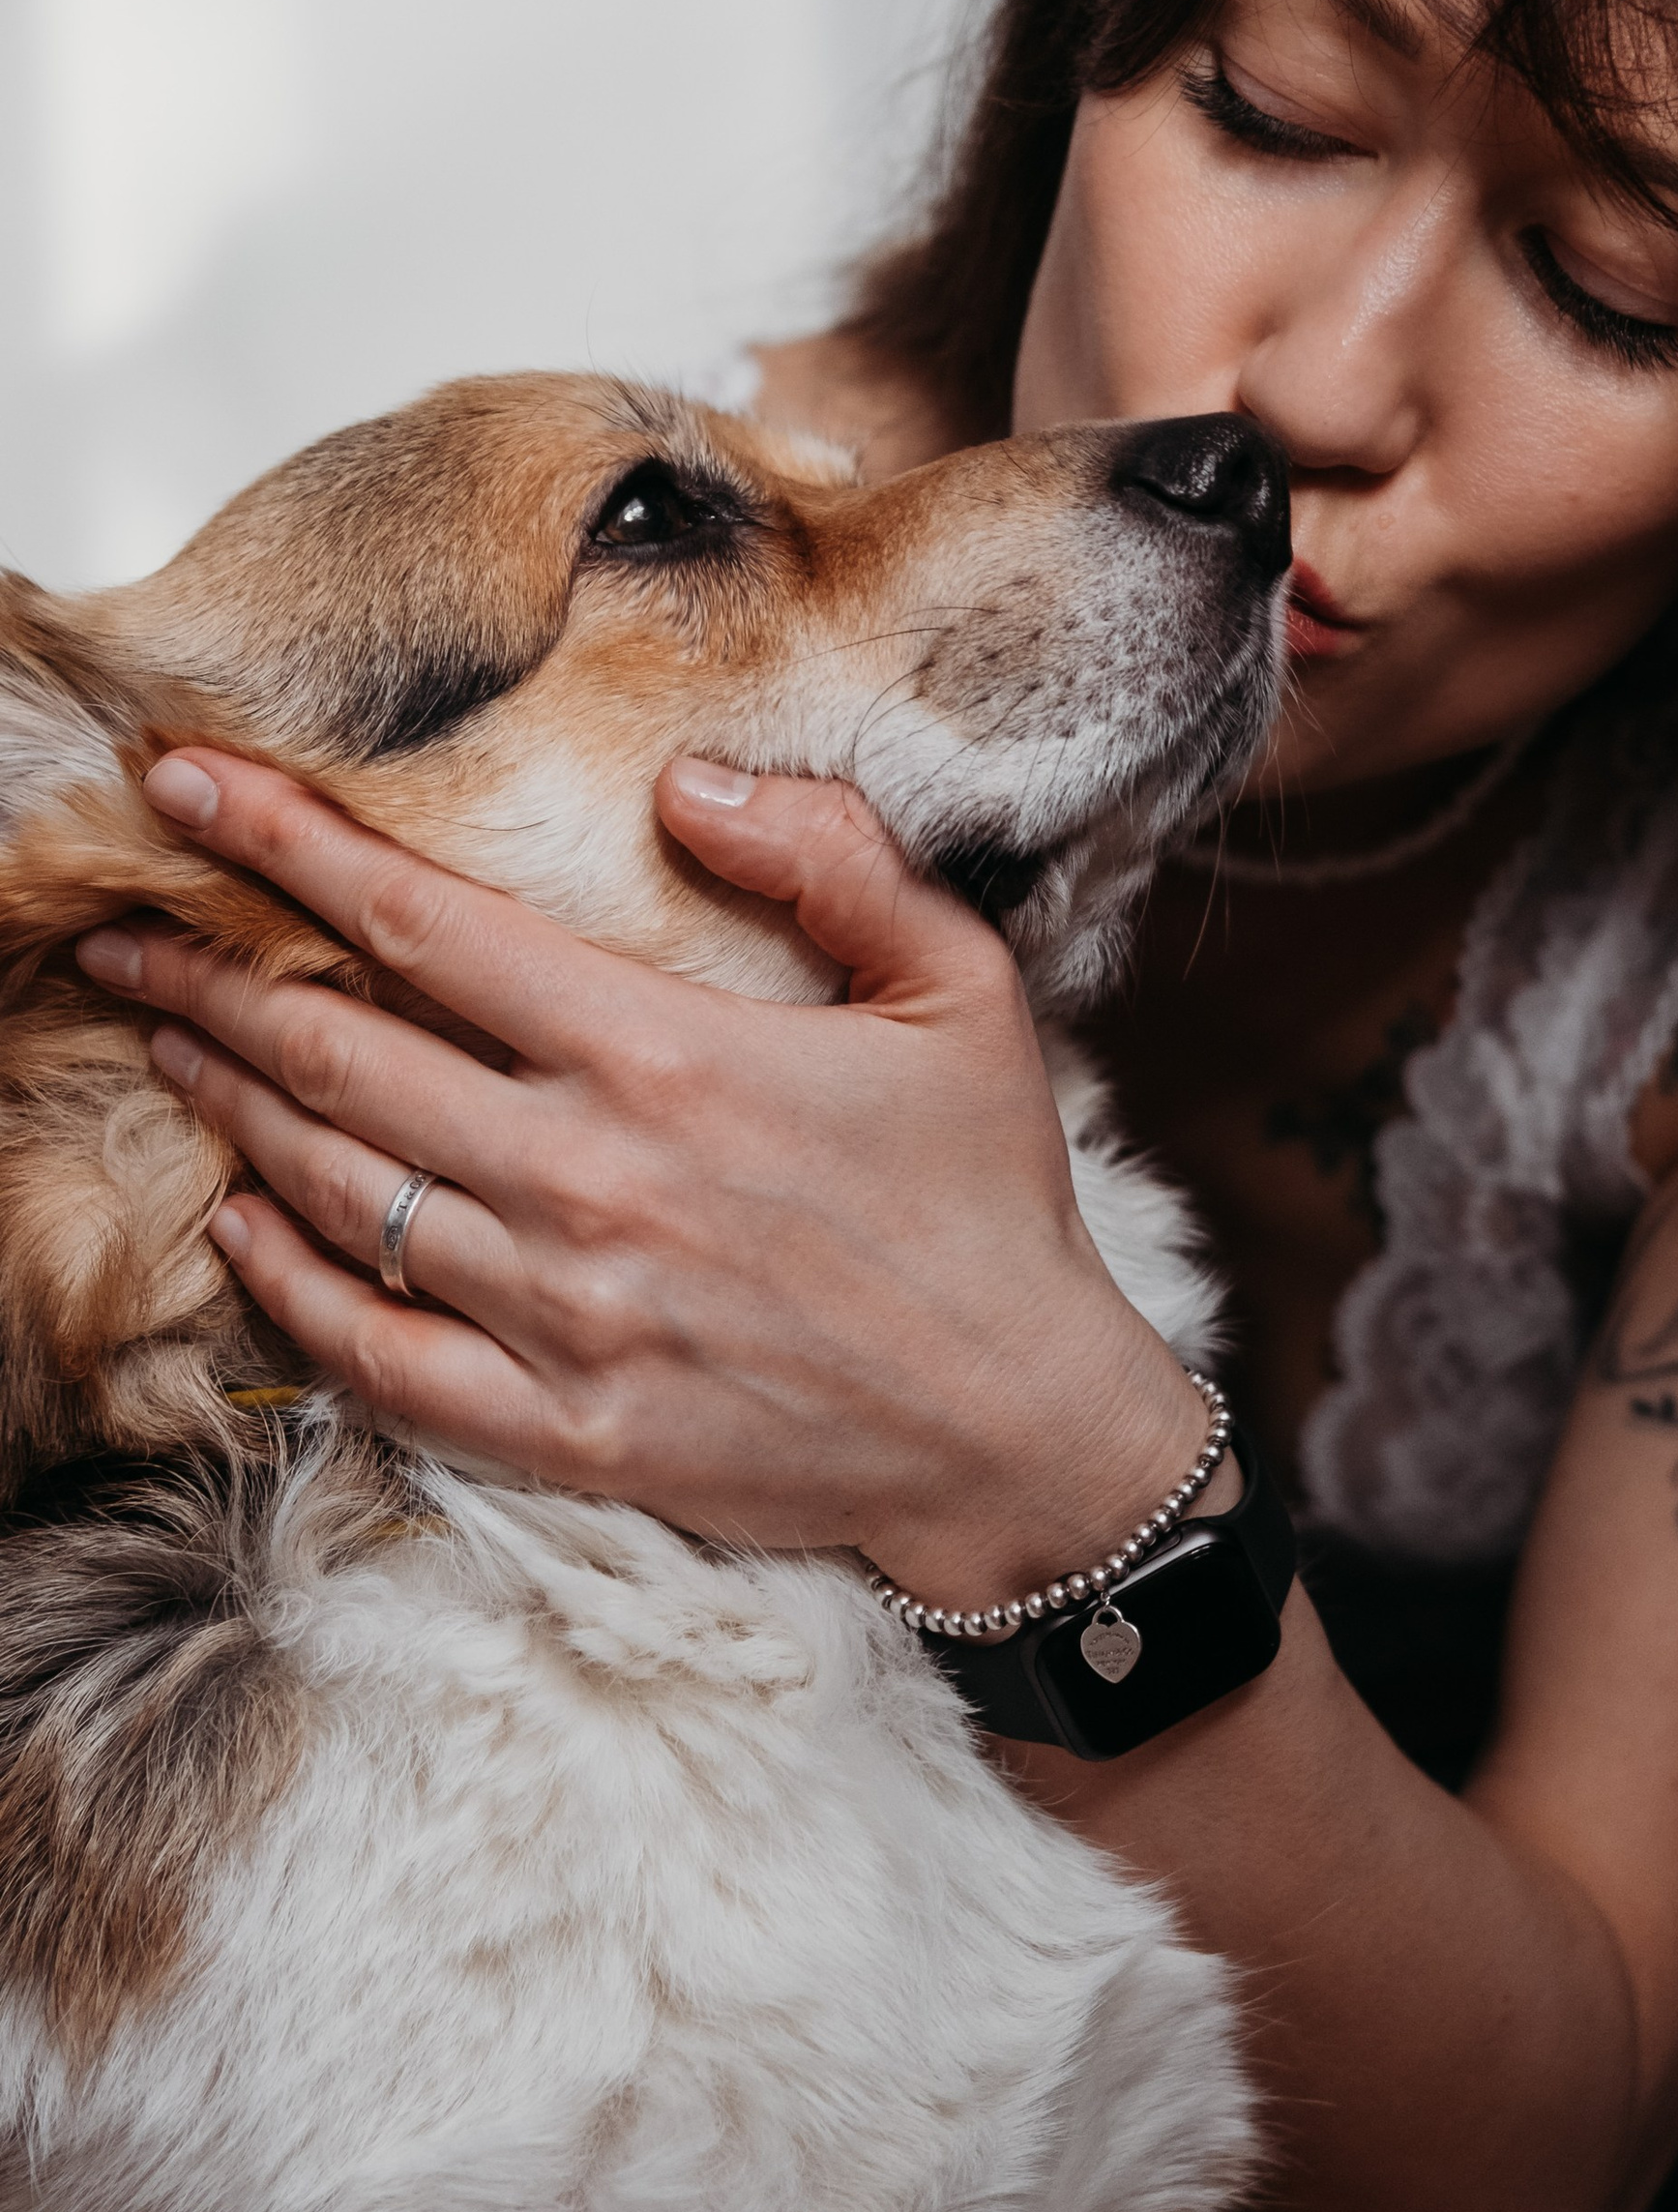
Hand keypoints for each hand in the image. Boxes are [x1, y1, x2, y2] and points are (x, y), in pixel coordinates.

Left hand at [74, 751, 1203, 1601]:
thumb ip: (832, 857)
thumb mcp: (962, 988)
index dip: (288, 846)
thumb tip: (689, 781)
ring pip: (340, 1196)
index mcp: (670, 1056)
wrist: (1020, 1430)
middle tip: (123, 931)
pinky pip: (377, 1360)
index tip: (188, 786)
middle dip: (210, 980)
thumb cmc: (988, 1199)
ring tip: (173, 1046)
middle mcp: (591, 1181)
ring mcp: (568, 1317)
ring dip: (235, 1113)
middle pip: (340, 1058)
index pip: (425, 927)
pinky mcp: (569, 1429)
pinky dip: (289, 1291)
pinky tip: (242, 1230)